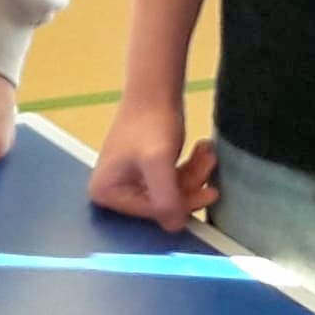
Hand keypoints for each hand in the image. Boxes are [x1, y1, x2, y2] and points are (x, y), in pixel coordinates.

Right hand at [88, 100, 217, 231]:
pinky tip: (202, 151)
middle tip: (211, 166)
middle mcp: (111, 190)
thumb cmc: (151, 123)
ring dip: (194, 174)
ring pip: (171, 190)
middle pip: (162, 202)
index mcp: (104, 192)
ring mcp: (127, 181)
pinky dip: (189, 168)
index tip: (209, 192)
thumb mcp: (158, 163)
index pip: (151, 211)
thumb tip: (174, 226)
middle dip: (190, 186)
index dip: (181, 203)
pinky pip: (170, 179)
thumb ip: (165, 197)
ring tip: (207, 153)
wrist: (155, 88)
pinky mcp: (142, 171)